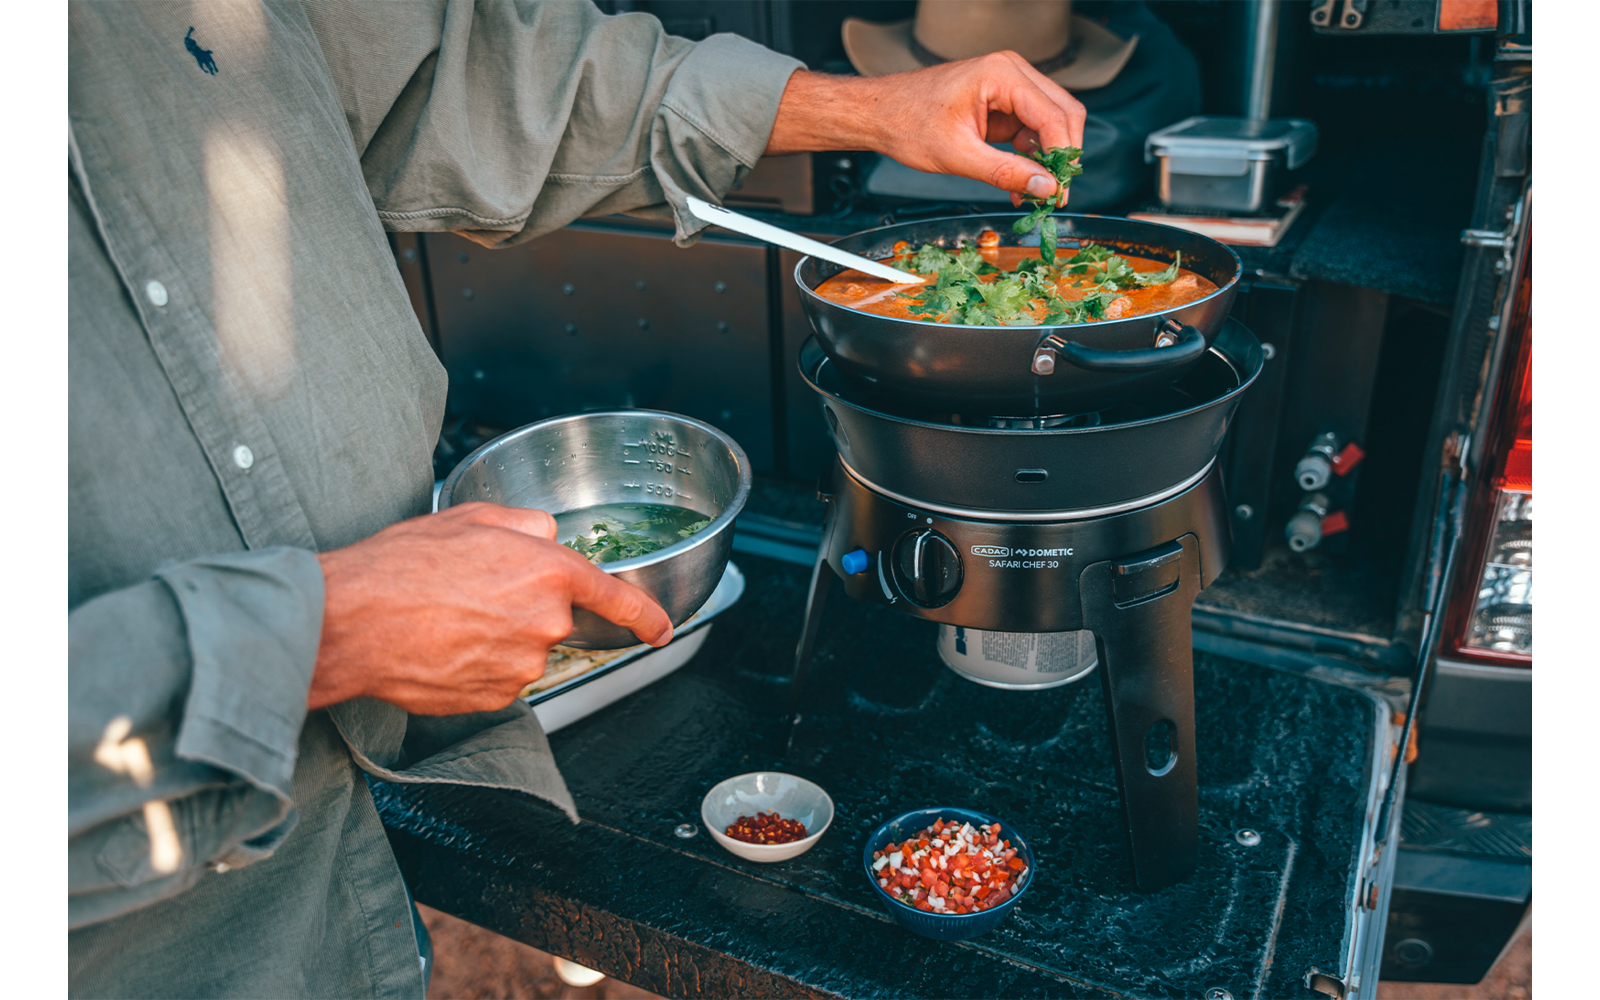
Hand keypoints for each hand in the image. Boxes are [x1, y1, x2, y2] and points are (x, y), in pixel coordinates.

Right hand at [309, 502, 672, 714]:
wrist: (352, 622)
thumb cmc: (402, 565)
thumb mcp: (472, 517)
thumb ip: (525, 525)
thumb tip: (545, 535)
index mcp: (549, 572)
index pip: (618, 598)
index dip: (646, 615)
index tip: (662, 629)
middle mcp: (544, 624)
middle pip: (553, 620)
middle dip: (520, 606)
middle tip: (467, 592)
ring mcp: (520, 666)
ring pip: (522, 650)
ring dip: (495, 636)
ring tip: (445, 617)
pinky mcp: (492, 698)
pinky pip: (496, 678)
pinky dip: (475, 664)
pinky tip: (440, 645)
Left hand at [765, 54, 1085, 204]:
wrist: (882, 113)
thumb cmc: (909, 123)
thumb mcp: (958, 155)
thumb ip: (1004, 172)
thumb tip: (1044, 187)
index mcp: (1002, 75)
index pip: (1054, 117)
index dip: (1063, 158)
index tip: (1059, 192)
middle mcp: (1012, 73)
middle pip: (1063, 114)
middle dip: (1061, 157)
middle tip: (1054, 195)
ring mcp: (1010, 86)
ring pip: (1051, 124)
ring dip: (1046, 160)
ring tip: (1032, 194)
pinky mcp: (1003, 102)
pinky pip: (1031, 130)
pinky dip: (1030, 157)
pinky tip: (1019, 183)